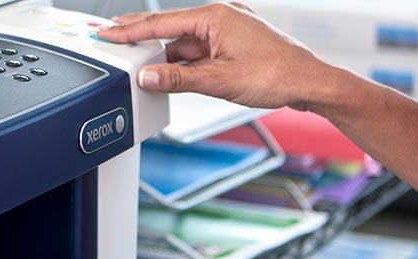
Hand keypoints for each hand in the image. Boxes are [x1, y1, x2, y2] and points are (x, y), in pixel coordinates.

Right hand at [97, 3, 335, 109]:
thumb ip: (178, 80)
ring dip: (166, 56)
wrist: (311, 83)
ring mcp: (230, 29)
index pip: (161, 23)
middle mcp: (222, 16)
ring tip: (142, 69)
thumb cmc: (277, 75)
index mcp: (216, 16)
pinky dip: (185, 61)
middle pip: (171, 27)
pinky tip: (173, 74)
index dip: (130, 31)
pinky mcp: (236, 43)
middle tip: (111, 37)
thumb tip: (147, 77)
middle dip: (141, 35)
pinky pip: (201, 49)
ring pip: (186, 41)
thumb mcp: (219, 81)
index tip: (106, 33)